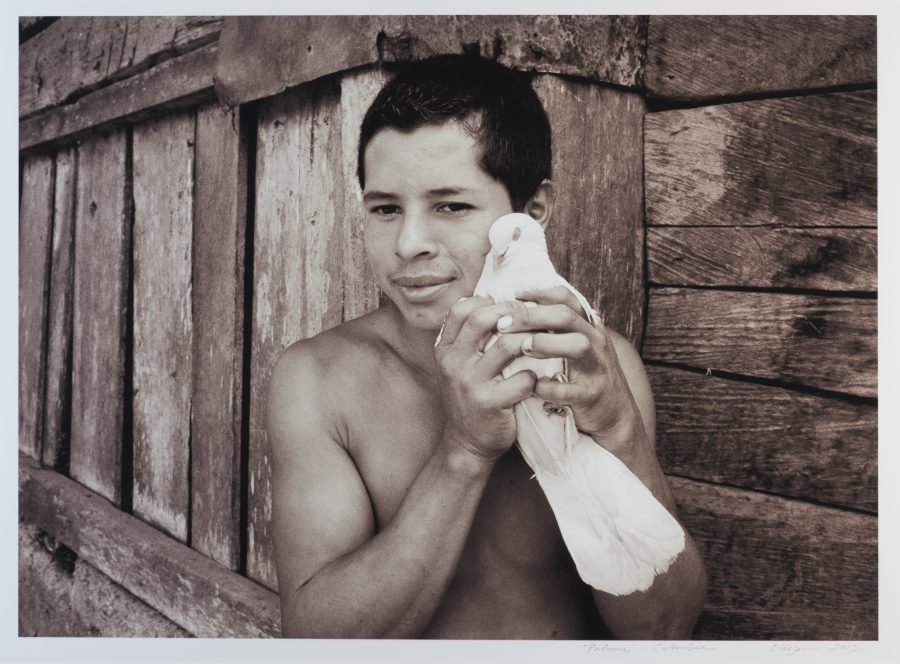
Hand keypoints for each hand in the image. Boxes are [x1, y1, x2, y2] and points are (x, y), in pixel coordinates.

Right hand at [434, 297, 536, 461]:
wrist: (467, 443)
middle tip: (531, 318)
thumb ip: (469, 338)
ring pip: (508, 345)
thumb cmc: (471, 397)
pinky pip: (522, 379)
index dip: (488, 301)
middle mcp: (453, 362)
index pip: (462, 309)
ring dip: (530, 341)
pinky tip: (536, 381)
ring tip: (540, 345)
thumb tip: (492, 300)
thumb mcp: (459, 366)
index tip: (508, 307)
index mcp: (445, 349)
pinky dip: (534, 377)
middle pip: (483, 319)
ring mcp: (470, 383)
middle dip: (513, 313)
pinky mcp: (489, 403)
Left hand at [504, 286, 643, 458]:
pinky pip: (572, 389)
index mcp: (587, 327)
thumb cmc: (585, 376)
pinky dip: (550, 387)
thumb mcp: (575, 346)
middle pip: (566, 316)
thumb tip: (518, 310)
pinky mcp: (594, 395)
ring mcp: (598, 367)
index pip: (565, 298)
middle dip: (532, 316)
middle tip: (503, 324)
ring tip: (523, 348)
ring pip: (578, 345)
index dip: (538, 292)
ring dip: (546, 344)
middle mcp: (596, 341)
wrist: (615, 414)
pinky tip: (533, 387)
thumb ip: (555, 329)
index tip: (512, 295)